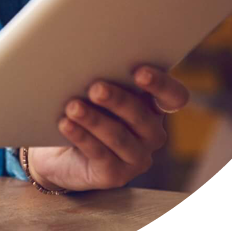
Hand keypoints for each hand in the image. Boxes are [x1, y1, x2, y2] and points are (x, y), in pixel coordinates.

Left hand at [27, 65, 188, 191]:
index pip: (174, 97)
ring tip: (72, 106)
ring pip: (119, 137)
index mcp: (153, 107)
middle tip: (95, 88)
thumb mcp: (95, 92)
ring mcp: (136, 158)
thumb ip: (103, 77)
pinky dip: (82, 137)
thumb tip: (89, 55)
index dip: (162, 85)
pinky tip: (66, 124)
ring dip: (94, 119)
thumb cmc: (83, 110)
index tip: (139, 72)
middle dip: (118, 100)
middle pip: (142, 117)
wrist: (58, 152)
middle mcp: (151, 134)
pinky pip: (100, 154)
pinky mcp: (115, 175)